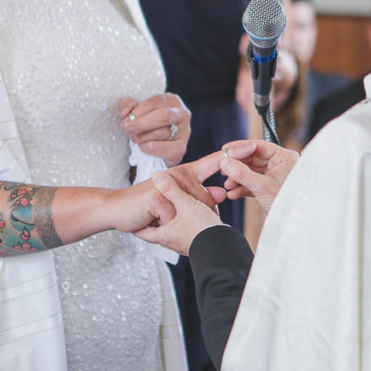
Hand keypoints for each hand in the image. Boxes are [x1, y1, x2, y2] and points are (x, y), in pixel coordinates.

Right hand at [107, 152, 225, 232]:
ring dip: (178, 223)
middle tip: (174, 218)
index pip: (214, 161)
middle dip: (198, 218)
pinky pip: (173, 219)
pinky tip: (151, 219)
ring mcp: (167, 184)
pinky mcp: (157, 196)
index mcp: (187, 174)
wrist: (117, 210)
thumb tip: (222, 194)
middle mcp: (179, 174)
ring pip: (191, 212)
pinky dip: (163, 226)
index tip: (253, 145)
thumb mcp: (178, 203)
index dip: (233, 154)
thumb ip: (200, 197)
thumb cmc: (148, 207)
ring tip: (160, 219)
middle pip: (208, 201)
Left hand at [120, 93, 190, 165]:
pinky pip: (160, 148)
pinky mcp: (180, 149)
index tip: (125, 118)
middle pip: (163, 116)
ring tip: (134, 138)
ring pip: (160, 133)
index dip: (138, 110)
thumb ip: (129, 105)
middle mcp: (182, 114)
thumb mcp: (137, 110)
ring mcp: (184, 132)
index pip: (155, 102)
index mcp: (171, 100)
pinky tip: (143, 146)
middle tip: (126, 129)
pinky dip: (146, 148)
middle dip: (140, 124)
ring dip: (141, 137)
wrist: (157, 146)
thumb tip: (125, 113)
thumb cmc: (146, 124)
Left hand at [133, 171, 223, 255]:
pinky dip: (189, 226)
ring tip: (173, 218)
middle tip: (150, 220)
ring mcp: (186, 244)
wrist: (223, 249)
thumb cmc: (202, 231)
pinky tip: (195, 220)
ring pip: (175, 233)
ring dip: (174, 225)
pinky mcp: (198, 243)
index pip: (145, 233)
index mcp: (165, 234)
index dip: (138, 228)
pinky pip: (189, 233)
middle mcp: (174, 242)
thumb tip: (158, 175)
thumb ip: (171, 189)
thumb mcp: (185, 205)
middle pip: (159, 233)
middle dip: (156, 226)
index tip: (133, 225)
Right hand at [219, 140, 298, 213]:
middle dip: (237, 167)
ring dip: (237, 178)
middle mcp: (280, 165)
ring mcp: (274, 177)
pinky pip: (252, 183)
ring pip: (250, 172)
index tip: (226, 150)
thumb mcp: (262, 186)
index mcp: (284, 158)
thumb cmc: (287, 204)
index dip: (240, 148)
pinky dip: (242, 187)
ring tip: (228, 185)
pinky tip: (233, 193)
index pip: (258, 146)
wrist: (291, 225)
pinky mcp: (268, 188)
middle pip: (252, 159)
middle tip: (224, 169)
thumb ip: (242, 173)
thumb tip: (226, 163)